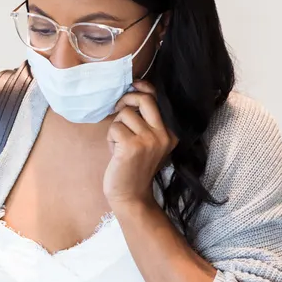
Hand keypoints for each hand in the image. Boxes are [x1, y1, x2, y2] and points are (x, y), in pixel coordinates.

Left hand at [105, 81, 176, 208]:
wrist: (131, 196)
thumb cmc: (134, 166)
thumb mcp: (147, 142)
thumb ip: (146, 121)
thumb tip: (133, 91)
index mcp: (171, 133)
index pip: (158, 99)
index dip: (143, 88)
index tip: (134, 85)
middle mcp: (164, 135)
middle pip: (144, 99)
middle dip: (127, 100)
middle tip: (118, 109)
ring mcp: (150, 140)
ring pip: (124, 114)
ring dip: (116, 127)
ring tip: (119, 143)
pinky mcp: (133, 146)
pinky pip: (114, 128)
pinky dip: (110, 138)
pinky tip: (116, 152)